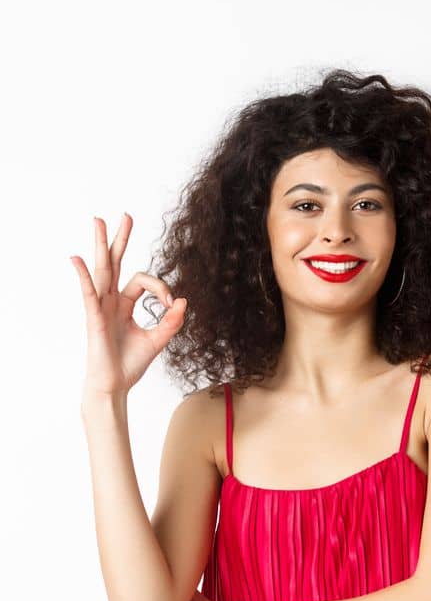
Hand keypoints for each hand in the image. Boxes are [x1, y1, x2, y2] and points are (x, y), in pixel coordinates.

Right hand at [70, 214, 186, 399]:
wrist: (115, 385)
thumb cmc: (130, 363)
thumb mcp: (159, 339)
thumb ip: (171, 321)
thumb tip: (183, 301)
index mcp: (124, 303)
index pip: (143, 281)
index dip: (161, 287)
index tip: (172, 304)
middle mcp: (110, 300)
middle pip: (115, 263)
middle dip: (120, 239)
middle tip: (125, 215)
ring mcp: (100, 307)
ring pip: (101, 270)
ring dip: (101, 245)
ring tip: (98, 220)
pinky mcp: (94, 318)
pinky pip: (89, 293)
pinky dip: (84, 276)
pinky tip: (78, 259)